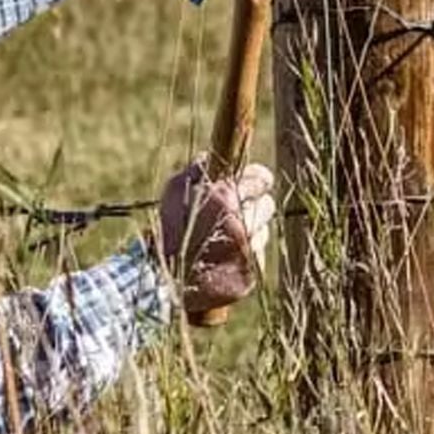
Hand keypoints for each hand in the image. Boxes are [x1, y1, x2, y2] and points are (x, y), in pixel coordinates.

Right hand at [158, 160, 274, 313]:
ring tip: (223, 237)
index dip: (257, 179)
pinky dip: (244, 254)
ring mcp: (248, 251)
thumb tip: (217, 153)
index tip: (255, 181)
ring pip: (262, 232)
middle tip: (235, 210)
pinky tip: (222, 257)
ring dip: (250, 231)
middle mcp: (243, 224)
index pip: (261, 179)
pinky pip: (256, 257)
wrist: (166, 279)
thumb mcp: (176, 189)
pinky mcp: (250, 274)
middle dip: (254, 205)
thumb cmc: (170, 228)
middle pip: (267, 205)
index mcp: (227, 198)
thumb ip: (200, 167)